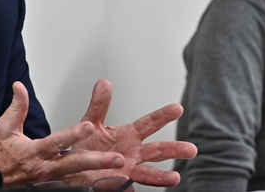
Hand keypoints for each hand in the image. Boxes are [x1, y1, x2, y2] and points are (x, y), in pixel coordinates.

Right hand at [0, 82, 125, 186]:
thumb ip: (17, 107)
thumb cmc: (0, 155)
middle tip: (118, 159)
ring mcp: (52, 181)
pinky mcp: (55, 187)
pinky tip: (111, 186)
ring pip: (80, 179)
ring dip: (101, 177)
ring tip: (122, 175)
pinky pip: (77, 187)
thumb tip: (19, 87)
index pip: (57, 142)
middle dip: (98, 162)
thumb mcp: (4, 129)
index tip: (90, 126)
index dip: (74, 134)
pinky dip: (93, 187)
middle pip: (75, 165)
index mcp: (35, 152)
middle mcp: (46, 169)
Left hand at [69, 79, 196, 187]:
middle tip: (192, 149)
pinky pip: (121, 186)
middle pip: (157, 150)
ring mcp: (126, 170)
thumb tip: (104, 83)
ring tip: (175, 178)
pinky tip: (131, 189)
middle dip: (174, 150)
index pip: (150, 123)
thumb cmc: (88, 145)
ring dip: (161, 177)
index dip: (163, 116)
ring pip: (147, 174)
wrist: (73, 165)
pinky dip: (126, 188)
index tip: (177, 108)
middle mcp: (133, 153)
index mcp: (129, 135)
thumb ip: (99, 105)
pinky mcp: (114, 184)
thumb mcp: (91, 121)